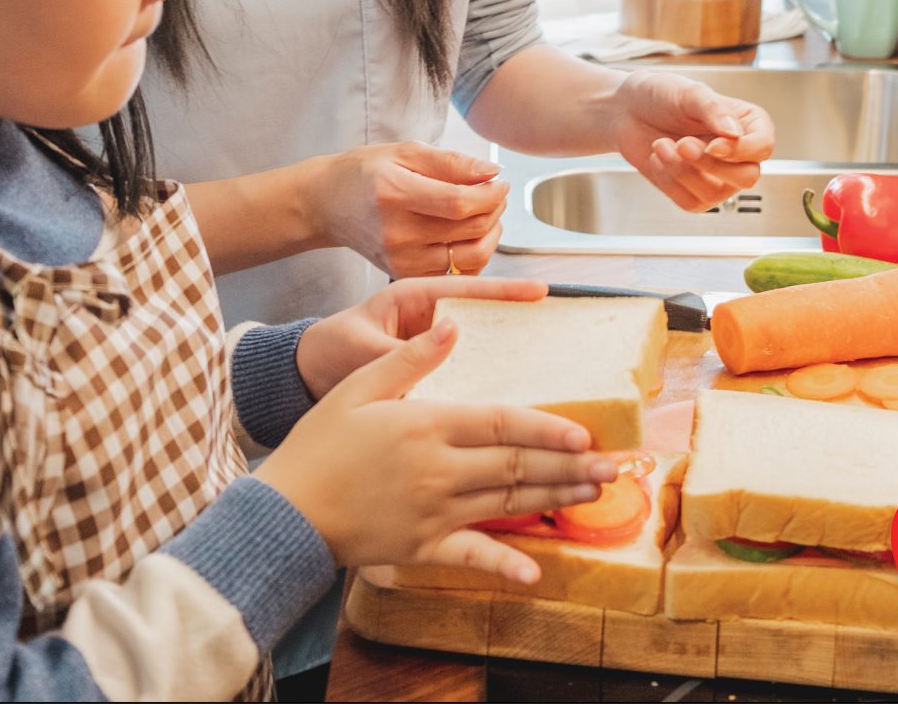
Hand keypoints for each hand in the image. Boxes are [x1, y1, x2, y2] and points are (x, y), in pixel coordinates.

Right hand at [259, 319, 615, 581]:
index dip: (547, 429)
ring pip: (508, 505)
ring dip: (555, 499)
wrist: (284, 511)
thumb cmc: (318, 445)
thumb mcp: (358, 387)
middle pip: (517, 467)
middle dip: (569, 466)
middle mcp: (438, 471)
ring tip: (594, 493)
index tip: (583, 433)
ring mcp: (433, 513)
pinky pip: (472, 557)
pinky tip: (537, 570)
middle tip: (612, 466)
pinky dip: (505, 565)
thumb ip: (410, 358)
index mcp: (426, 426)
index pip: (502, 424)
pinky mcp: (421, 547)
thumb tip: (452, 326)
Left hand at [294, 275, 548, 400]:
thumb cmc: (327, 350)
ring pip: (479, 349)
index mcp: (413, 298)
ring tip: (545, 366)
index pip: (467, 289)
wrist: (304, 381)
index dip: (505, 290)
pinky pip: (464, 377)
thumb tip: (439, 345)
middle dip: (517, 323)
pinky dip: (484, 385)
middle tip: (554, 330)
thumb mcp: (359, 346)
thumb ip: (397, 349)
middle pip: (483, 318)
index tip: (539, 291)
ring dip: (506, 356)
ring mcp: (432, 349)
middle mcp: (429, 321)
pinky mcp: (431, 375)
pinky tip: (508, 400)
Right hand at [304, 142, 509, 278]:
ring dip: (491, 233)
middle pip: (469, 229)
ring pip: (471, 256)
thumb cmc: (366, 173)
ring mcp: (400, 260)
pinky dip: (474, 255)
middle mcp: (396, 232)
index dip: (491, 194)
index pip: (459, 202)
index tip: (500, 182)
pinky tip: (469, 234)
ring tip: (486, 213)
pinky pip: (457, 273)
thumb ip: (452, 162)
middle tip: (495, 193)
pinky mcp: (405, 275)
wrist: (328, 205)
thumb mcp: (405, 152)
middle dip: (495, 209)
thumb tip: (493, 171)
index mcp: (394, 193)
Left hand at [612, 71, 774, 211]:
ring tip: (662, 145)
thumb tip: (735, 133)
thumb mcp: (689, 93)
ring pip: (714, 193)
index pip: (763, 147)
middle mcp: (738, 154)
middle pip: (747, 177)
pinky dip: (668, 181)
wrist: (627, 110)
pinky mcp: (693, 193)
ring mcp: (718, 177)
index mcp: (747, 125)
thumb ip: (714, 110)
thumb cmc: (661, 95)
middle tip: (682, 144)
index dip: (741, 151)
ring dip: (682, 171)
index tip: (713, 144)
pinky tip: (660, 158)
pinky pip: (689, 201)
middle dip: (709, 164)